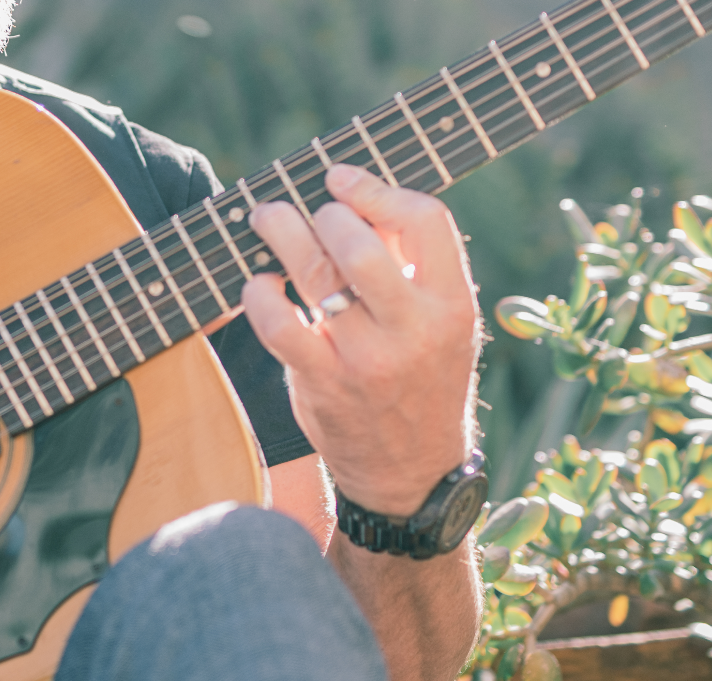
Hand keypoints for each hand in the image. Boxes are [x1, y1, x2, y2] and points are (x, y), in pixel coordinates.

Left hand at [246, 163, 479, 516]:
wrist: (412, 472)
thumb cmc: (422, 378)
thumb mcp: (443, 322)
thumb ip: (411, 263)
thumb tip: (357, 195)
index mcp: (452, 304)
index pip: (425, 219)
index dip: (377, 188)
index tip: (341, 177)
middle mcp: (413, 330)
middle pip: (359, 242)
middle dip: (323, 213)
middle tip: (304, 209)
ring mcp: (366, 359)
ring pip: (315, 273)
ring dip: (281, 233)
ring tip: (266, 218)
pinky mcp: (323, 384)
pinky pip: (278, 324)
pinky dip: (259, 294)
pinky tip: (259, 284)